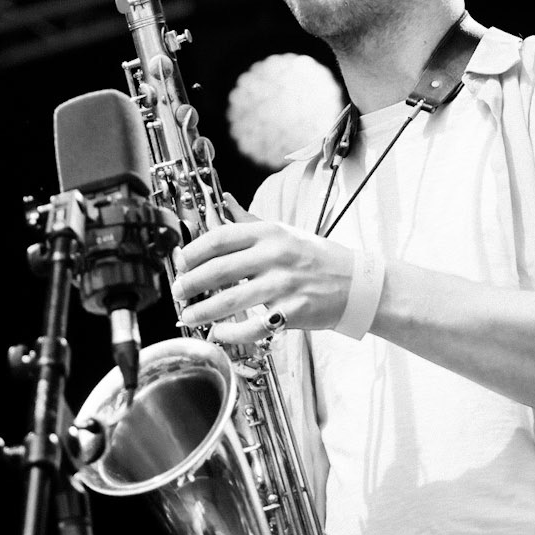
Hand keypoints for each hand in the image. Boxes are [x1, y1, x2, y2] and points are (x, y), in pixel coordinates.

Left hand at [171, 197, 353, 339]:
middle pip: (219, 269)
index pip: (220, 237)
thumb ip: (249, 221)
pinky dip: (232, 332)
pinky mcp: (294, 310)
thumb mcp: (284, 232)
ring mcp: (285, 284)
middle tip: (177, 292)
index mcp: (269, 233)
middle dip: (190, 283)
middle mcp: (275, 255)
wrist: (357, 283)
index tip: (179, 263)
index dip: (192, 251)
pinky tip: (219, 333)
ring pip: (232, 300)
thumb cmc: (318, 258)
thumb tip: (222, 201)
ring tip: (188, 316)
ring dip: (203, 311)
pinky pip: (255, 325)